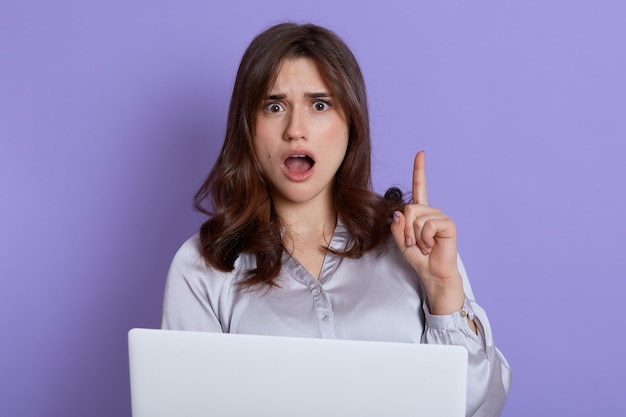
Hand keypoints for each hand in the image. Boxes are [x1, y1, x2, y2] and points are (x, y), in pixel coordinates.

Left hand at [390, 151, 464, 314]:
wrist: (433, 273)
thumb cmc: (419, 257)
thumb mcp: (401, 241)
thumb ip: (396, 226)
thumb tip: (398, 213)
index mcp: (421, 212)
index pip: (420, 187)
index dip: (420, 170)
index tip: (421, 153)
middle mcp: (431, 212)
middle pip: (408, 209)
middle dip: (405, 230)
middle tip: (412, 244)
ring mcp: (440, 217)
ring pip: (416, 218)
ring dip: (414, 237)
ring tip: (424, 246)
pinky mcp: (448, 224)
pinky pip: (427, 225)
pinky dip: (425, 239)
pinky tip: (432, 246)